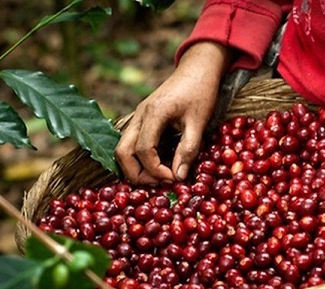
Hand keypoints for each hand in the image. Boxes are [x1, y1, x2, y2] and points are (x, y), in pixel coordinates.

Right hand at [115, 42, 232, 184]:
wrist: (198, 68)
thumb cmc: (201, 92)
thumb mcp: (199, 122)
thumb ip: (188, 149)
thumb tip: (179, 177)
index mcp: (153, 113)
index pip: (144, 150)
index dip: (156, 170)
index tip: (174, 178)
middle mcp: (139, 115)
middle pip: (122, 152)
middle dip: (137, 174)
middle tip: (160, 184)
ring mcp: (138, 116)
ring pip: (123, 148)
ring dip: (135, 167)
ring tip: (159, 177)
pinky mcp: (142, 119)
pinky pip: (131, 142)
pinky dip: (138, 158)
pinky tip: (157, 165)